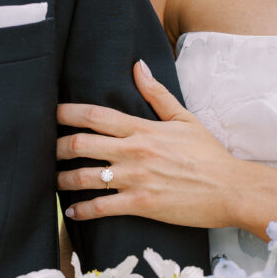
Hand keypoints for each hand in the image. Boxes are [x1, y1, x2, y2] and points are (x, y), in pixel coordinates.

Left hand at [57, 60, 243, 225]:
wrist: (230, 189)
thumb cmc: (208, 155)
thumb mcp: (184, 119)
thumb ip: (157, 94)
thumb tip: (138, 66)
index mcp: (142, 129)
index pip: (95, 116)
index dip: (67, 113)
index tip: (51, 114)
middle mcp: (134, 151)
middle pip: (80, 144)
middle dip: (56, 148)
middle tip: (46, 151)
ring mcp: (136, 179)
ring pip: (85, 177)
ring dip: (63, 180)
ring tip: (53, 181)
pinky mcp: (141, 205)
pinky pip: (101, 208)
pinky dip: (82, 210)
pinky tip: (72, 211)